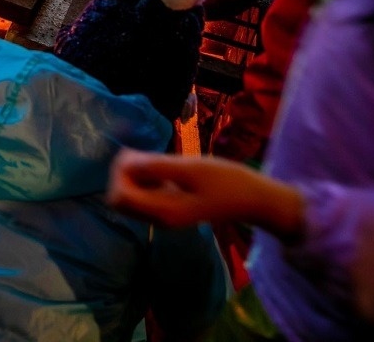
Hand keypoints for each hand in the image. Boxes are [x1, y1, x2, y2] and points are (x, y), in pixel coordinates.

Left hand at [107, 149, 304, 240]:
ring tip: (153, 159)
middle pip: (121, 200)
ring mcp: (165, 216)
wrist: (254, 200)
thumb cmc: (227, 182)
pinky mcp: (172, 209)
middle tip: (141, 154)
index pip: (119, 197)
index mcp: (163, 211)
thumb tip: (126, 161)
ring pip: (131, 197)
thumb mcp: (192, 169)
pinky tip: (162, 167)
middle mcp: (160, 219)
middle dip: (123, 175)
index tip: (136, 155)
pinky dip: (145, 179)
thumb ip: (158, 166)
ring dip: (134, 176)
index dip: (120, 174)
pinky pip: (145, 195)